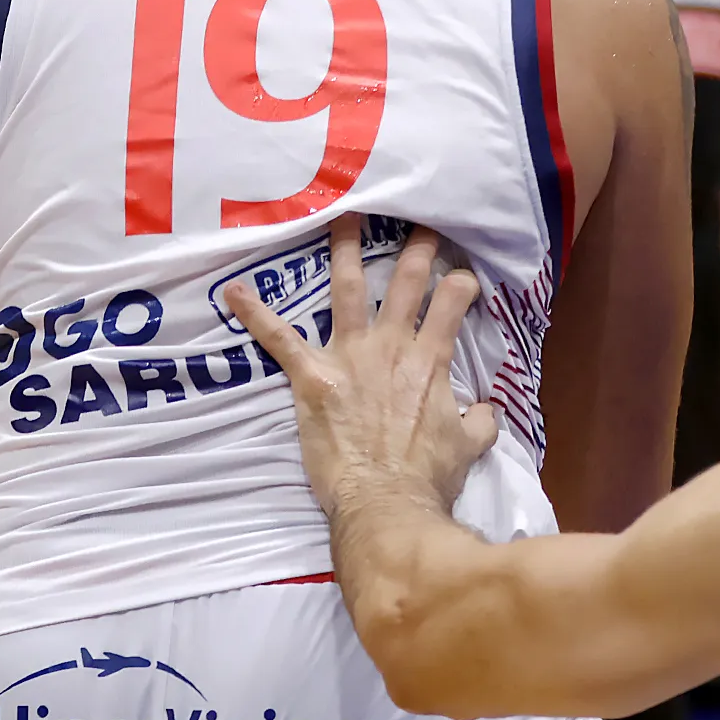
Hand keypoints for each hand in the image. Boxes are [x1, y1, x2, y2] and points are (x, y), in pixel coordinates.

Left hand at [226, 216, 496, 520]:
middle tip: (416, 222)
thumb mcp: (468, 446)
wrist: (386, 502)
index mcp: (431, 361)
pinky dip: (255, 315)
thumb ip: (479, 421)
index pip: (452, 302)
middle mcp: (393, 346)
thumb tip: (486, 411)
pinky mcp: (313, 376)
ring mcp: (350, 356)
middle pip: (406, 281)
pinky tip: (233, 292)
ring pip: (347, 290)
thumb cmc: (428, 477)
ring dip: (344, 251)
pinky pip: (279, 339)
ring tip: (341, 217)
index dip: (460, 282)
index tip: (461, 274)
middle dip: (415, 247)